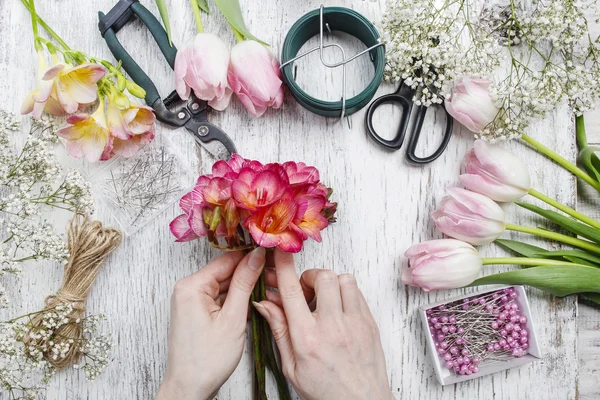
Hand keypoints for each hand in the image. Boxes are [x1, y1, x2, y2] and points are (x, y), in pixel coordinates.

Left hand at [156, 248, 265, 399]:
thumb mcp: (233, 318)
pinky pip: (219, 297)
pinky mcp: (195, 311)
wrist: (189, 388)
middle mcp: (187, 288)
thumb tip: (256, 255)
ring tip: (269, 292)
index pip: (227, 260)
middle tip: (276, 278)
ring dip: (244, 288)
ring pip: (224, 285)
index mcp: (191, 286)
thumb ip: (245, 283)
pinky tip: (251, 305)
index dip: (252, 258)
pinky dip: (235, 300)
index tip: (273, 257)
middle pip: (225, 271)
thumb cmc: (207, 360)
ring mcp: (190, 300)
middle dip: (250, 275)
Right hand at [253, 250, 393, 399]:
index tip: (279, 251)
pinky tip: (338, 309)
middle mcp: (332, 326)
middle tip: (305, 292)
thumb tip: (265, 304)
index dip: (283, 266)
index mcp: (307, 338)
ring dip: (330, 283)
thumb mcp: (292, 367)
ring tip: (323, 300)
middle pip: (322, 277)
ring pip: (343, 279)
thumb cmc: (326, 391)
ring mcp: (355, 323)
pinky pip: (357, 292)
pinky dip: (345, 293)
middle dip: (310, 277)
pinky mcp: (370, 323)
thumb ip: (279, 331)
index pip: (292, 291)